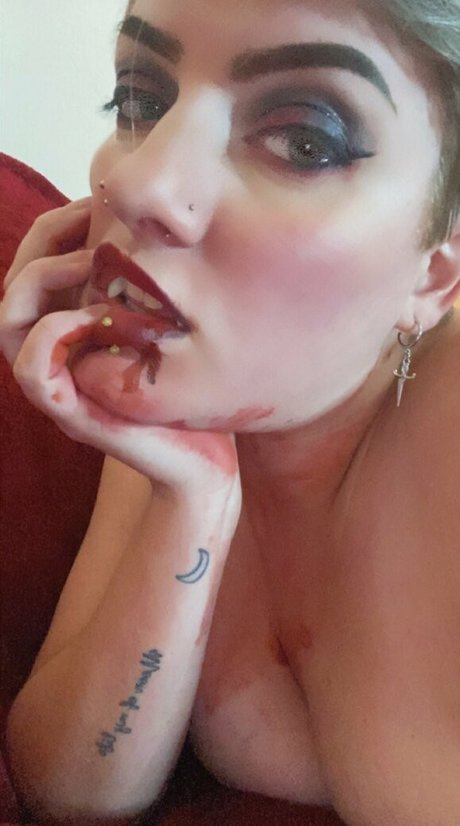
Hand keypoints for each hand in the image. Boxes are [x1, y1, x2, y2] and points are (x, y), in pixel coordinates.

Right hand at [0, 202, 240, 504]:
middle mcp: (56, 356)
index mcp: (71, 332)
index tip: (94, 203)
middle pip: (12, 289)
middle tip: (88, 224)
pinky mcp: (73, 415)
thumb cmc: (188, 390)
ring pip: (7, 324)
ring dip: (39, 280)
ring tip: (85, 262)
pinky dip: (51, 335)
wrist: (206, 460)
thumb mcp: (167, 325)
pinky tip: (92, 315)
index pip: (32, 268)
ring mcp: (60, 386)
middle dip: (42, 244)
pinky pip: (32, 371)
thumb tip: (148, 226)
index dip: (53, 228)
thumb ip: (145, 287)